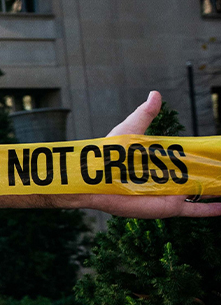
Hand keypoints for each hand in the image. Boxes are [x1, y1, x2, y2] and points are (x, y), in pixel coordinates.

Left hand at [77, 91, 220, 218]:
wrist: (95, 177)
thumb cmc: (110, 152)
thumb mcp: (131, 129)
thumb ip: (146, 114)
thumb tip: (156, 93)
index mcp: (161, 160)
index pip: (190, 157)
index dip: (206, 155)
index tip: (220, 152)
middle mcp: (169, 178)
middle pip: (201, 176)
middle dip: (217, 173)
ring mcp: (171, 193)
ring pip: (203, 193)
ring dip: (219, 189)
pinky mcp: (169, 207)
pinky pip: (195, 211)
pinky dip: (211, 210)